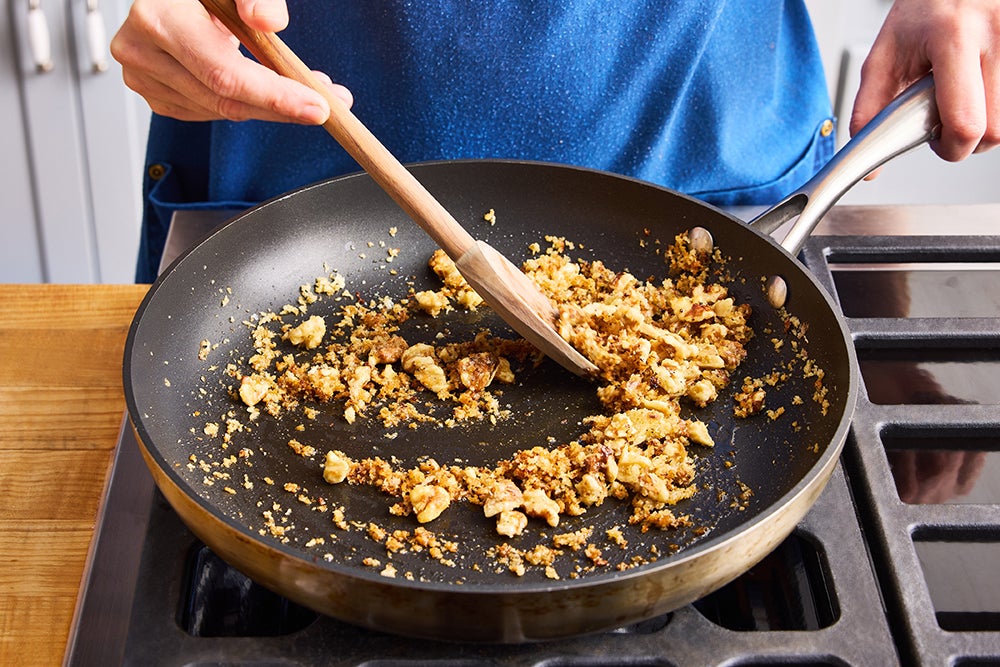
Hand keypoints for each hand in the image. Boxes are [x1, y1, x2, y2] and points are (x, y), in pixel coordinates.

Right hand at [110, 0, 352, 123]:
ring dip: (265, 107)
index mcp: (158, 19)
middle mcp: (142, 52)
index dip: (275, 96)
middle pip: (224, 100)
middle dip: (281, 108)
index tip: (316, 107)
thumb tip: (267, 21)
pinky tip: (260, 91)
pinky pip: (208, 112)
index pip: (225, 74)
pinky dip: (242, 106)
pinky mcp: (156, 95)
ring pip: (219, 111)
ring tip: (299, 91)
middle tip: (323, 108)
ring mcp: (144, 78)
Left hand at [850, 0, 999, 161]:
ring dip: (987, 120)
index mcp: (953, 37)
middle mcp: (996, 32)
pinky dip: (998, 103)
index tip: (938, 141)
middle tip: (950, 119)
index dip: (951, 147)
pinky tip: (981, 85)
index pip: (965, 122)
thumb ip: (871, 109)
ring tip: (964, 96)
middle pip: (995, 129)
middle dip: (969, 139)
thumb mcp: (886, 55)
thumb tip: (871, 166)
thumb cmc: (924, 12)